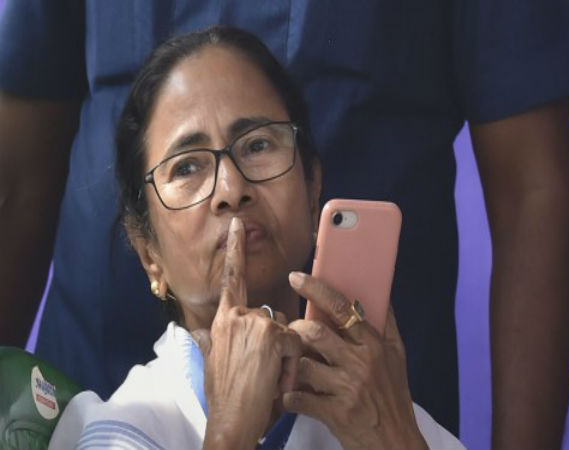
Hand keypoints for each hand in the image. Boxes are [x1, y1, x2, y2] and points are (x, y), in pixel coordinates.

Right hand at [193, 217, 301, 449]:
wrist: (231, 422)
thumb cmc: (225, 396)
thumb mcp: (212, 363)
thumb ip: (207, 341)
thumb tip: (194, 330)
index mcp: (222, 321)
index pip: (231, 279)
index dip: (235, 250)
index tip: (237, 225)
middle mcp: (237, 317)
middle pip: (272, 316)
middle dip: (277, 344)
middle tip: (265, 372)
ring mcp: (254, 323)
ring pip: (287, 330)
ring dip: (286, 356)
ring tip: (269, 379)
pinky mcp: (272, 335)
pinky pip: (295, 343)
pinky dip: (292, 364)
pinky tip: (277, 380)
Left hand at [284, 272, 427, 449]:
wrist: (396, 443)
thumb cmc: (394, 398)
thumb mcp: (398, 357)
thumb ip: (386, 324)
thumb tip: (380, 293)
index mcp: (374, 345)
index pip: (342, 308)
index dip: (316, 289)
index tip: (296, 278)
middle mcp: (361, 363)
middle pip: (314, 333)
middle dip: (295, 330)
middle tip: (291, 334)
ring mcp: (348, 389)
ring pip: (303, 364)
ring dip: (291, 365)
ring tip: (291, 368)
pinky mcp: (335, 413)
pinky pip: (299, 398)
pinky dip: (289, 396)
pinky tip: (292, 395)